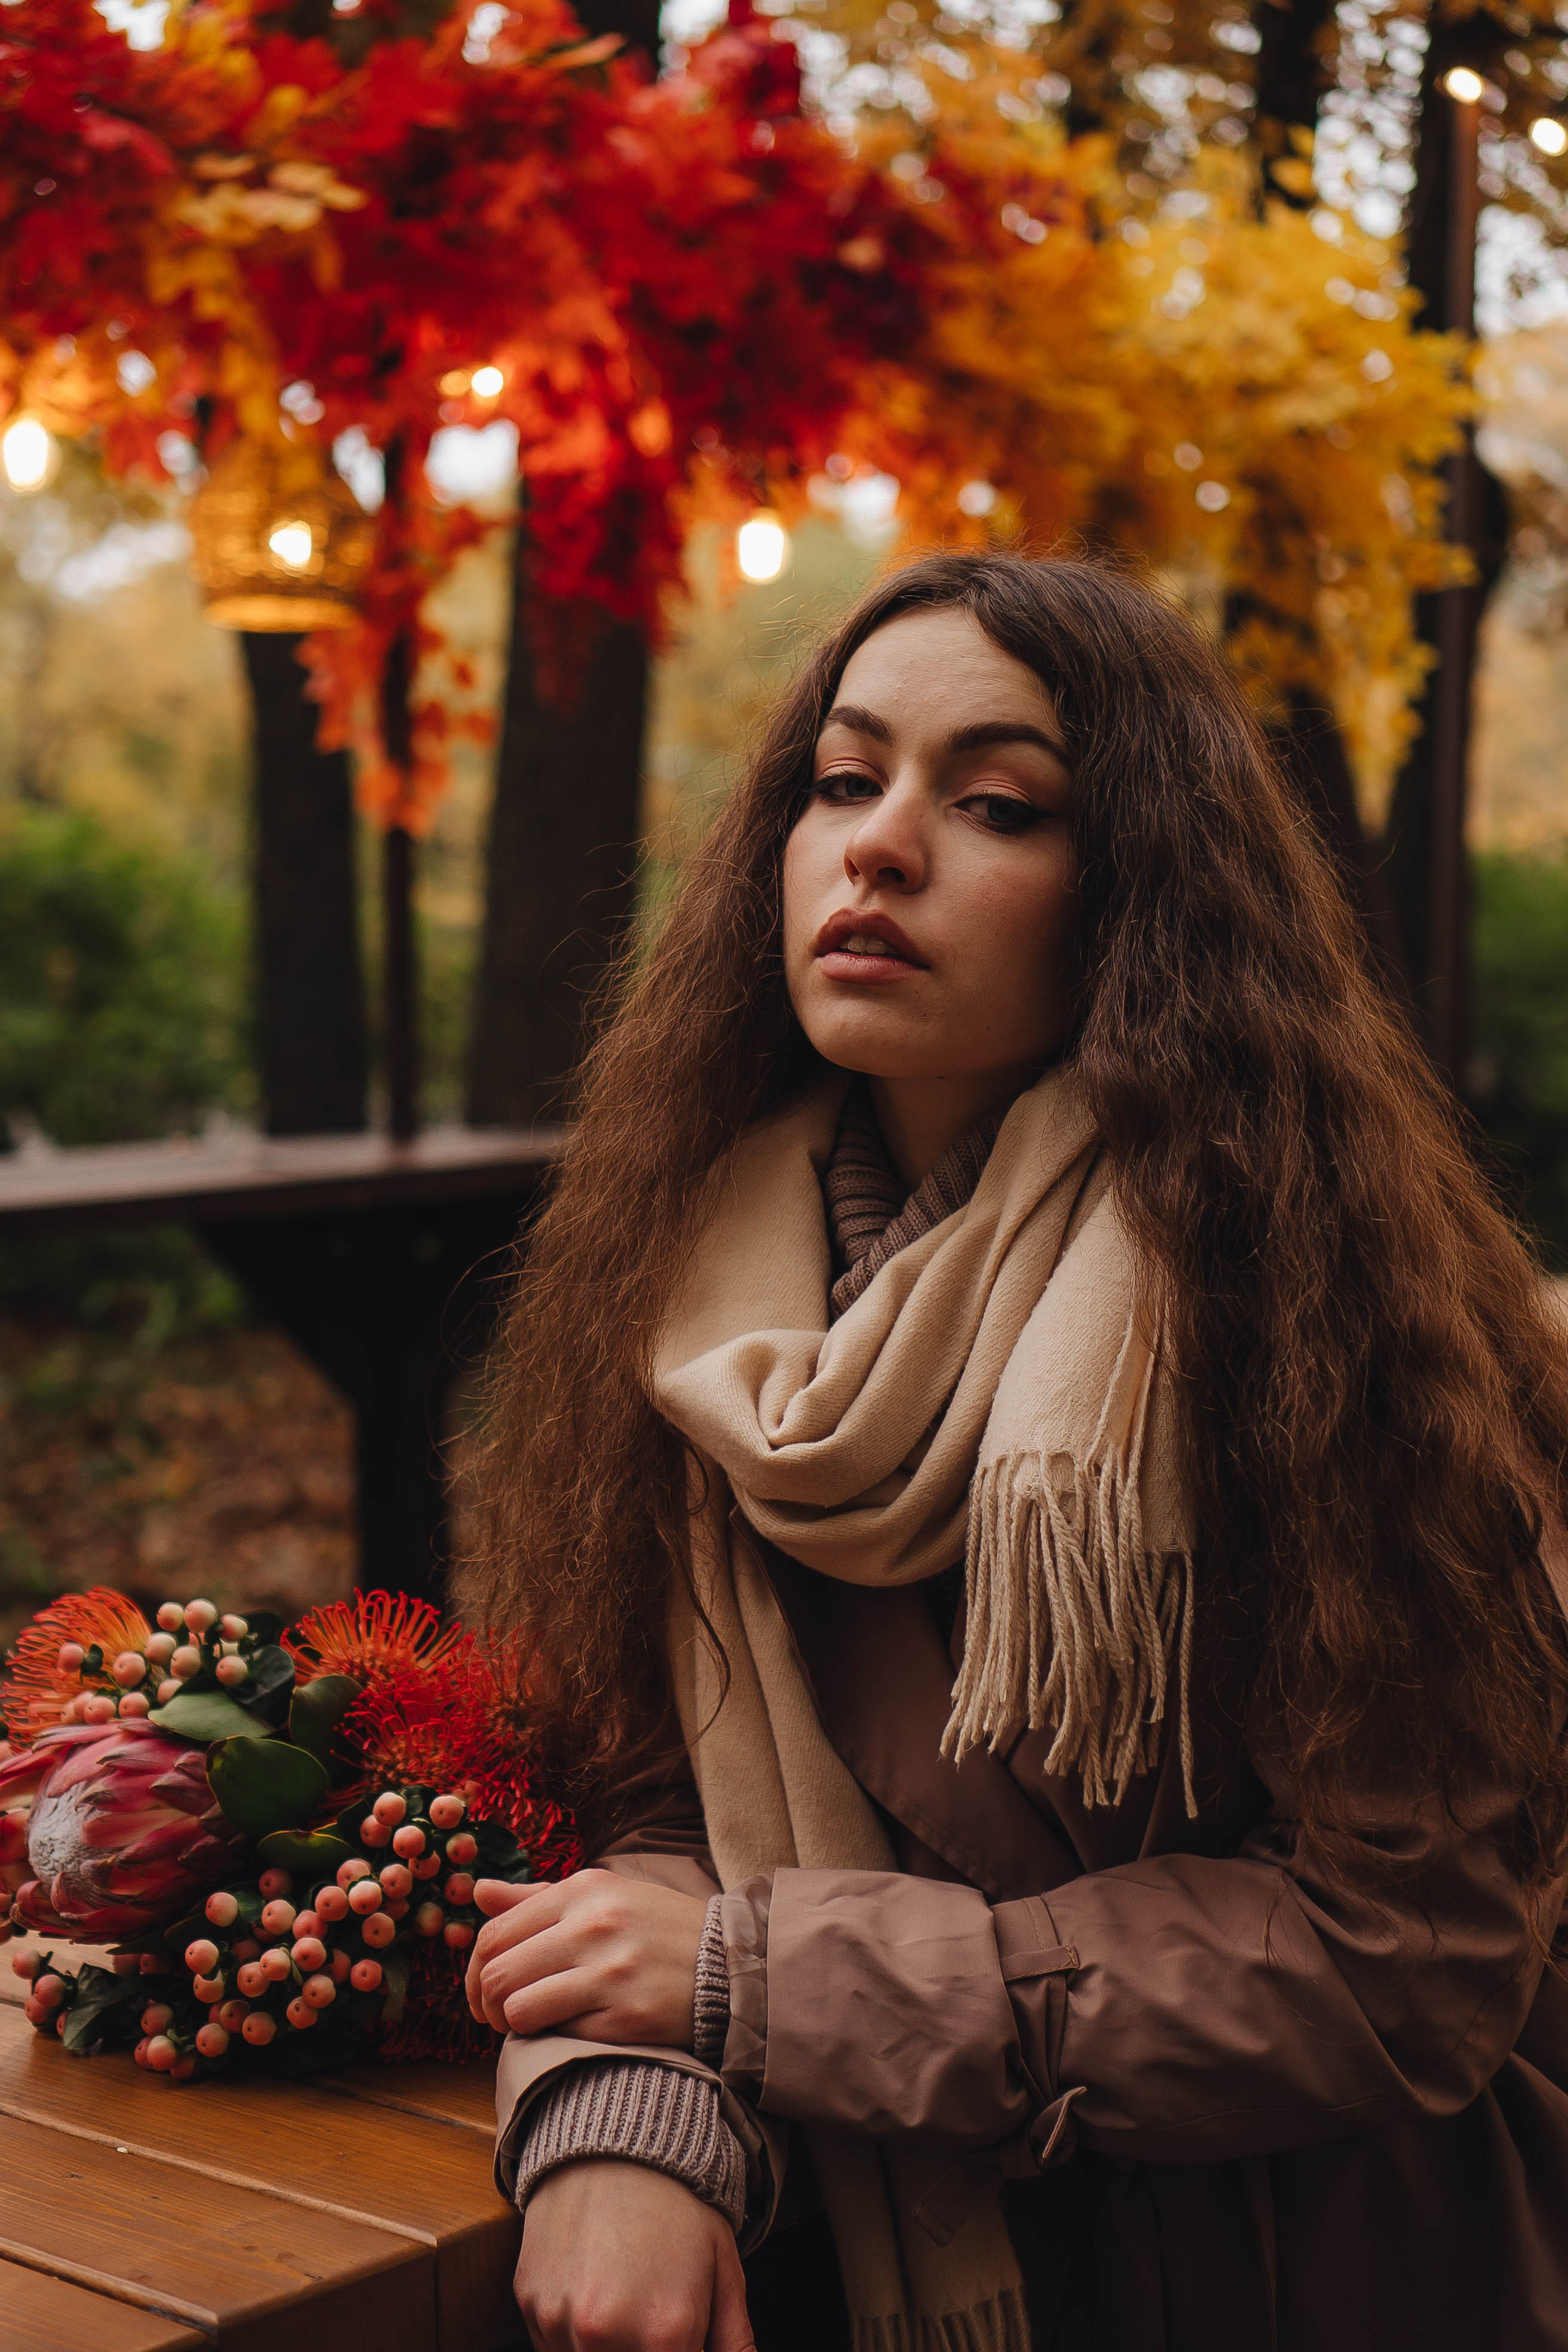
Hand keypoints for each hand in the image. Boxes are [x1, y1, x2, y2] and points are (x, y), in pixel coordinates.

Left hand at [467, 1871, 708, 2044]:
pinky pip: (558, 2034)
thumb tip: (478, 1892)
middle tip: (498, 2016)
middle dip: (486, 2003)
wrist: (730, 1964)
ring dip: (512, 2025)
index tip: (486, 1989)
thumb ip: (537, 1898)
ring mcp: (610, 1972)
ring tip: (529, 2024)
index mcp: (583, 1891)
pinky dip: (553, 2037)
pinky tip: (571, 2028)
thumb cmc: (656, 1930)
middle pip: (498, 1972)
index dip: (477, 1969)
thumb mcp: (603, 1896)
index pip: (496, 1933)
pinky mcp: (626, 2016)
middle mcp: (594, 1925)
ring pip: (517, 2008)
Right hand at [517, 2161, 753, 2351]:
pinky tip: (593, 2285)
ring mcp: (561, 2323)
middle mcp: (606, 2337)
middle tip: (651, 2311)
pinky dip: (572, 2331)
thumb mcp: (724, 2267)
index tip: (681, 2336)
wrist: (616, 2137)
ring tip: (625, 2294)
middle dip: (643, 2347)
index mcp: (665, 2336)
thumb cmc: (677, 2202)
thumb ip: (735, 2340)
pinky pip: (552, 2344)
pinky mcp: (529, 2305)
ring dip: (606, 2343)